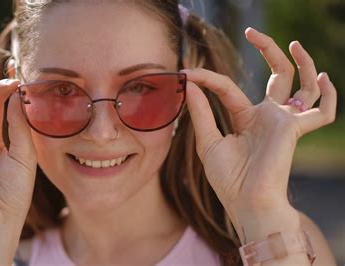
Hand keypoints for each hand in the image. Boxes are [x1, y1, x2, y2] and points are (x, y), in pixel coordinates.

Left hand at [183, 28, 336, 217]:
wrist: (245, 202)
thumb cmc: (228, 179)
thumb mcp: (208, 141)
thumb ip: (201, 112)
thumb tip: (189, 85)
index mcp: (246, 118)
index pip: (228, 88)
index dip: (207, 78)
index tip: (186, 73)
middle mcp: (268, 116)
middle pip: (276, 75)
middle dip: (268, 51)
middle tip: (253, 31)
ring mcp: (284, 121)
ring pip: (303, 85)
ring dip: (303, 63)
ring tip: (293, 44)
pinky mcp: (295, 129)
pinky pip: (323, 111)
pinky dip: (329, 95)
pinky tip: (324, 78)